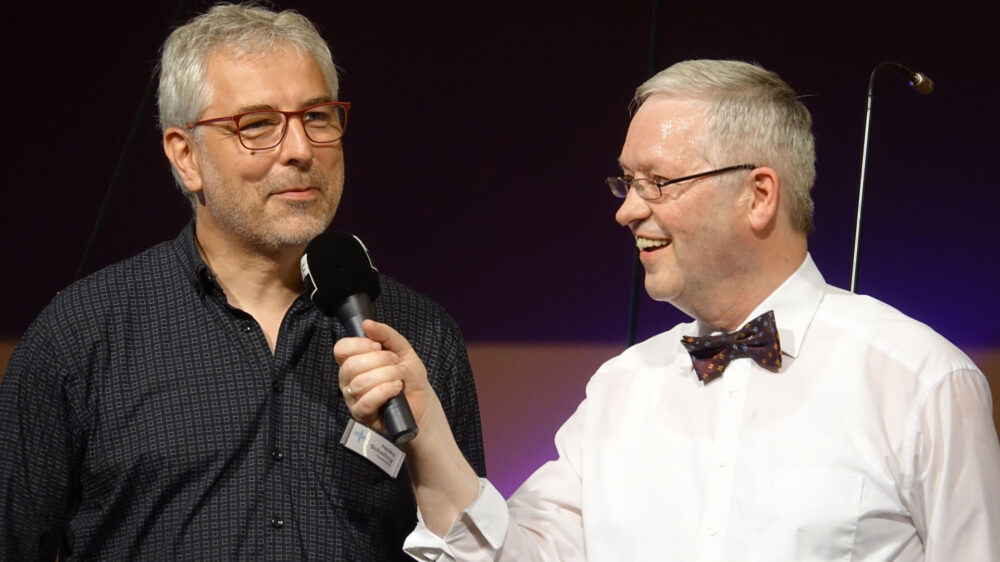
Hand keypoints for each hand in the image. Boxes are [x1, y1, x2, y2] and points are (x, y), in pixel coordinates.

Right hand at [334, 319, 435, 434]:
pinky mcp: (362, 415)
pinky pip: (366, 402)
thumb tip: (367, 323)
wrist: (422, 402)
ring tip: (399, 378)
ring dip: (385, 376)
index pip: (341, 349)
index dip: (358, 345)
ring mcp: (353, 398)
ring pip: (359, 383)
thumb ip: (386, 334)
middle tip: (395, 363)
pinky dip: (384, 391)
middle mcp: (348, 379)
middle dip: (378, 361)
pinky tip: (396, 389)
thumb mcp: (402, 350)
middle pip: (350, 366)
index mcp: (353, 361)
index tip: (377, 347)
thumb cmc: (409, 376)